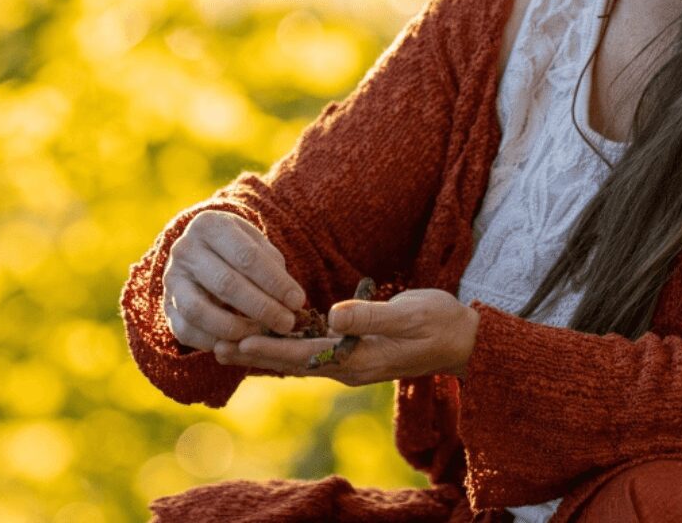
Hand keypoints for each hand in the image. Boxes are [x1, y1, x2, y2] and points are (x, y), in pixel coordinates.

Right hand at [162, 210, 306, 350]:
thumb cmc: (237, 248)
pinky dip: (214, 340)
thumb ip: (272, 266)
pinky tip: (239, 342)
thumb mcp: (256, 243)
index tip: (298, 301)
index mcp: (210, 226)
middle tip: (287, 323)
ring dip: (236, 328)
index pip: (247, 257)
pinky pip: (187, 331)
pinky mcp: (165, 306)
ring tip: (263, 333)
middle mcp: (185, 250)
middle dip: (262, 308)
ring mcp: (171, 279)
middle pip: (226, 284)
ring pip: (201, 311)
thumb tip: (292, 301)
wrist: (201, 251)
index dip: (275, 282)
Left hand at [212, 288, 480, 383]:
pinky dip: (293, 344)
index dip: (268, 348)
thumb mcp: (408, 315)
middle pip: (293, 362)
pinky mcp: (360, 350)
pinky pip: (317, 351)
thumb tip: (332, 315)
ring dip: (270, 351)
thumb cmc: (438, 322)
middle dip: (257, 353)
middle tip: (217, 345)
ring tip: (237, 343)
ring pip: (302, 358)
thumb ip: (370, 317)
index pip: (301, 356)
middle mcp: (349, 365)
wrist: (463, 338)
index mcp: (356, 359)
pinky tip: (281, 335)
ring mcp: (355, 360)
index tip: (235, 340)